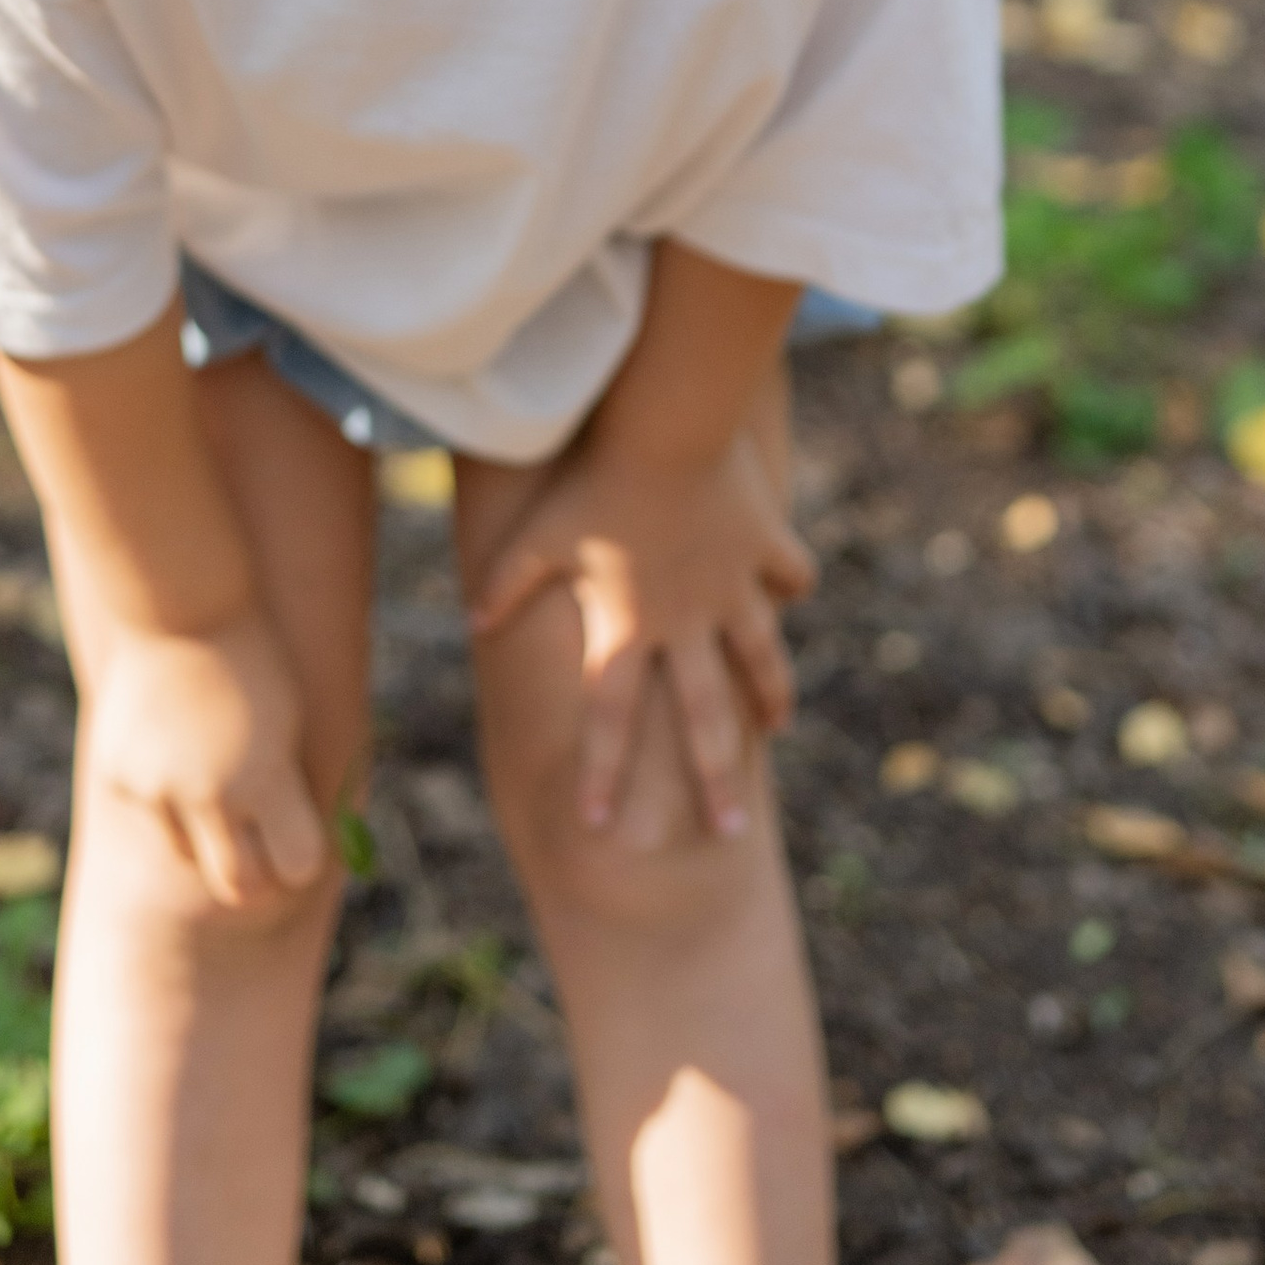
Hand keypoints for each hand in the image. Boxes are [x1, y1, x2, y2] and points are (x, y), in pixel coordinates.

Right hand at [84, 607, 329, 909]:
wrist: (179, 607)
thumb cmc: (252, 659)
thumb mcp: (290, 720)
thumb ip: (285, 787)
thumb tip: (300, 851)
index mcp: (268, 777)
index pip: (299, 866)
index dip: (302, 859)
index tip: (300, 846)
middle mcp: (213, 793)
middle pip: (238, 885)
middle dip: (252, 876)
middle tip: (256, 852)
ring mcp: (158, 789)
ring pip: (186, 850)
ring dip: (200, 829)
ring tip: (206, 768)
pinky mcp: (118, 778)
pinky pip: (147, 813)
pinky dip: (159, 795)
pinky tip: (166, 744)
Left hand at [470, 425, 815, 841]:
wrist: (670, 430)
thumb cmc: (595, 483)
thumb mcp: (539, 536)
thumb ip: (507, 584)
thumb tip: (470, 622)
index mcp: (628, 627)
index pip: (609, 719)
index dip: (603, 774)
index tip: (601, 828)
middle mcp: (686, 623)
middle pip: (702, 719)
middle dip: (715, 780)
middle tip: (727, 834)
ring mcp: (732, 588)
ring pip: (760, 658)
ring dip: (769, 694)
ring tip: (776, 726)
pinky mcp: (763, 548)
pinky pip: (787, 574)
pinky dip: (791, 582)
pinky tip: (794, 591)